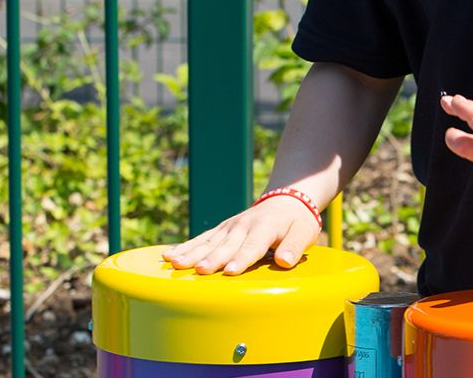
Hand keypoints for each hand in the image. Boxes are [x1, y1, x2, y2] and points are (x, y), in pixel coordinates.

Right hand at [161, 195, 321, 274]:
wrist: (286, 201)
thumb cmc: (297, 223)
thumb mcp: (304, 232)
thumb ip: (294, 246)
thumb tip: (285, 261)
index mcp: (266, 227)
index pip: (253, 246)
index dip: (241, 259)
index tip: (229, 271)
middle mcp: (244, 225)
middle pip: (227, 245)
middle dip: (212, 258)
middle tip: (199, 270)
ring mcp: (229, 227)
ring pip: (209, 242)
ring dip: (192, 253)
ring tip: (174, 263)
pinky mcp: (220, 230)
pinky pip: (201, 238)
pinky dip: (185, 246)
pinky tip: (168, 255)